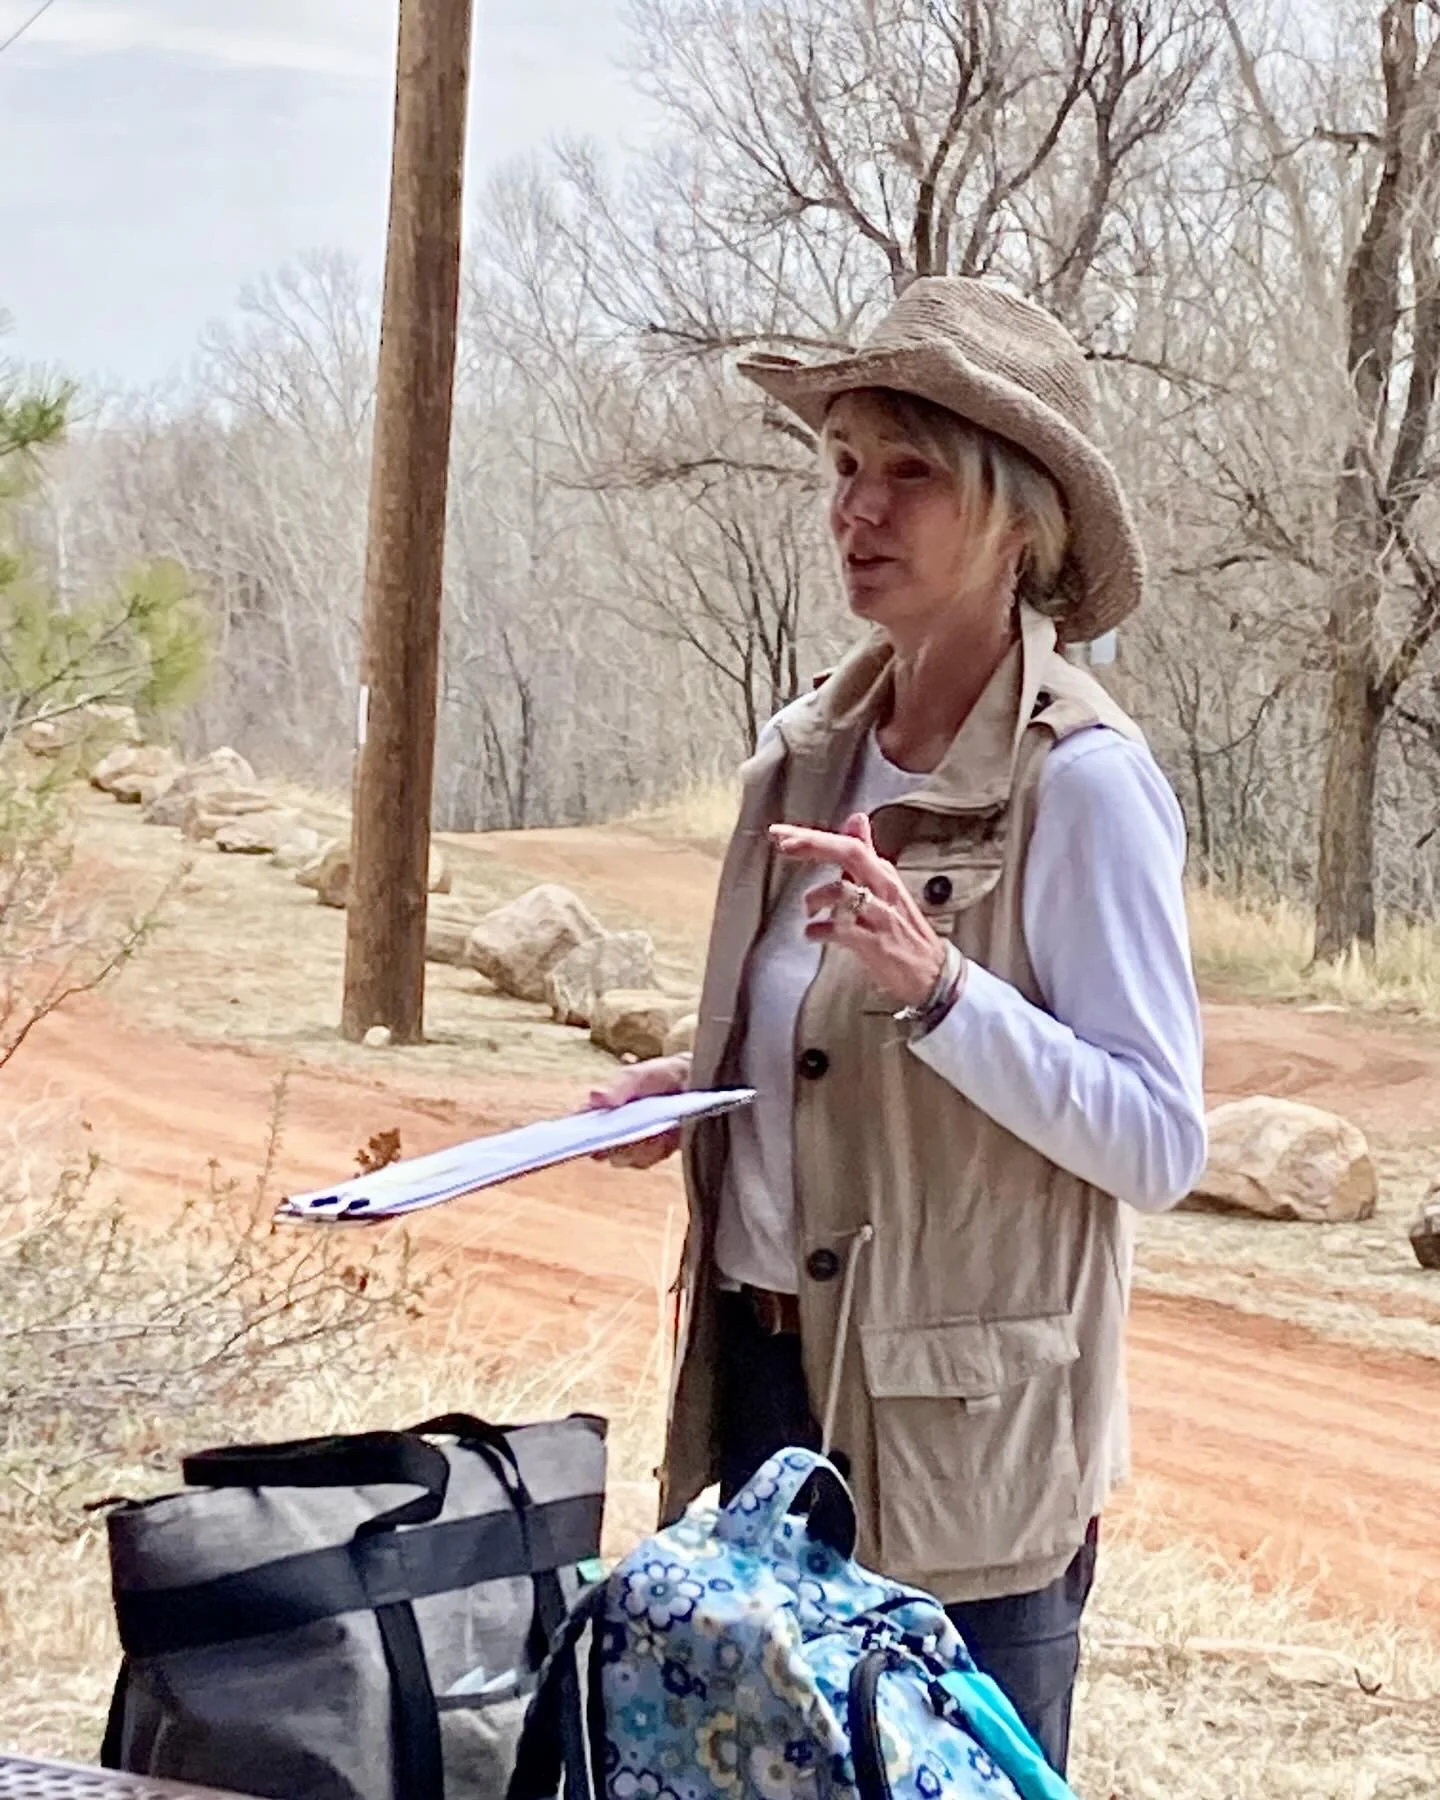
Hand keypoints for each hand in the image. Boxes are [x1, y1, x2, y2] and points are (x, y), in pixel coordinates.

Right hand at [588, 1054, 690, 1169]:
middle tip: (625, 1134)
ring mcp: (632, 1143)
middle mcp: (613, 1128)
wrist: (697, 1085)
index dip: (575, 1130)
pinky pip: (643, 1161)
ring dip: (634, 1148)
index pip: (582, 1121)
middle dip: (610, 1144)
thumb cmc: (662, 1075)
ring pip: (620, 1158)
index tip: (579, 1134)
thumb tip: (594, 1097)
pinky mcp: (651, 1154)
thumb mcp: (641, 1074)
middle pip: (599, 1147)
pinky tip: (665, 1138)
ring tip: (653, 1130)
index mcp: (604, 1107)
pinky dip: (652, 1151)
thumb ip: (620, 1086)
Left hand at [771, 812, 947, 1008]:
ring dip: (815, 899)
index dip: (814, 837)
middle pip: (849, 853)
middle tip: (784, 846)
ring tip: (808, 912)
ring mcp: (881, 915)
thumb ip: (867, 853)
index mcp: (883, 872)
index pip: (849, 843)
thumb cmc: (903, 928)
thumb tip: (856, 818)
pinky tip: (812, 934)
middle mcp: (884, 887)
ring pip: (843, 891)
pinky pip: (841, 930)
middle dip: (814, 846)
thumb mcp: (886, 884)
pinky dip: (819, 931)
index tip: (781, 833)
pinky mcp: (876, 943)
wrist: (932, 971)